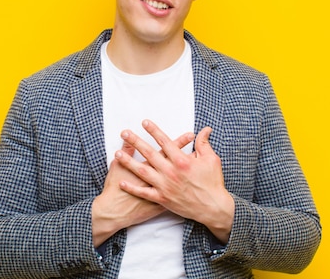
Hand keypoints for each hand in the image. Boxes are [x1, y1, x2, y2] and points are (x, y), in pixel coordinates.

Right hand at [91, 131, 194, 245]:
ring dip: (191, 167)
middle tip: (200, 142)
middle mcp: (160, 178)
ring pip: (181, 177)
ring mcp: (163, 191)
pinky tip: (192, 182)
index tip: (191, 134)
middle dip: (189, 152)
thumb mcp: (117, 166)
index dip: (180, 141)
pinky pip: (178, 193)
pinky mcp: (162, 203)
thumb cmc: (115, 189)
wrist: (115, 211)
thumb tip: (129, 139)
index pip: (168, 150)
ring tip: (199, 158)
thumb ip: (126, 151)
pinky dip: (186, 188)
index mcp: (150, 167)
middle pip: (177, 161)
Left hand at [115, 120, 234, 242]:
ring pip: (142, 171)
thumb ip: (204, 143)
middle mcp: (170, 172)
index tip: (144, 122)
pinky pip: (144, 193)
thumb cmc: (213, 183)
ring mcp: (165, 186)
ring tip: (117, 154)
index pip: (164, 141)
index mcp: (182, 161)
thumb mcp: (211, 160)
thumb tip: (205, 129)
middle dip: (135, 141)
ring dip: (129, 162)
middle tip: (124, 132)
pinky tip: (122, 182)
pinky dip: (132, 188)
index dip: (154, 130)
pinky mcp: (162, 199)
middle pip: (149, 153)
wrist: (213, 208)